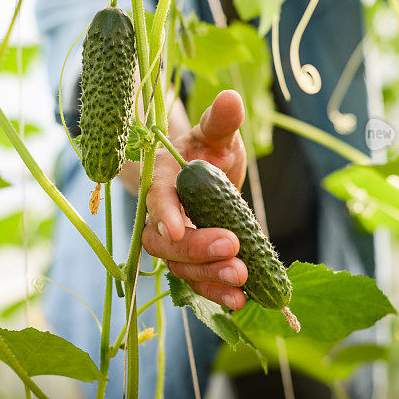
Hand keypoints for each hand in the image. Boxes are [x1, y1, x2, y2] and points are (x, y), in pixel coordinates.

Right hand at [142, 90, 248, 309]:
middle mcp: (160, 215)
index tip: (176, 227)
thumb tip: (231, 98)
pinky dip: (214, 293)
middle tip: (232, 249)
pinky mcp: (191, 260)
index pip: (157, 198)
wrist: (200, 173)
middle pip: (164, 242)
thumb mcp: (215, 133)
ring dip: (208, 276)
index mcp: (161, 179)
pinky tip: (239, 301)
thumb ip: (220, 121)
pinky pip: (195, 281)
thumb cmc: (205, 149)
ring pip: (179, 267)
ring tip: (241, 281)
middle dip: (195, 249)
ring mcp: (174, 242)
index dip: (164, 213)